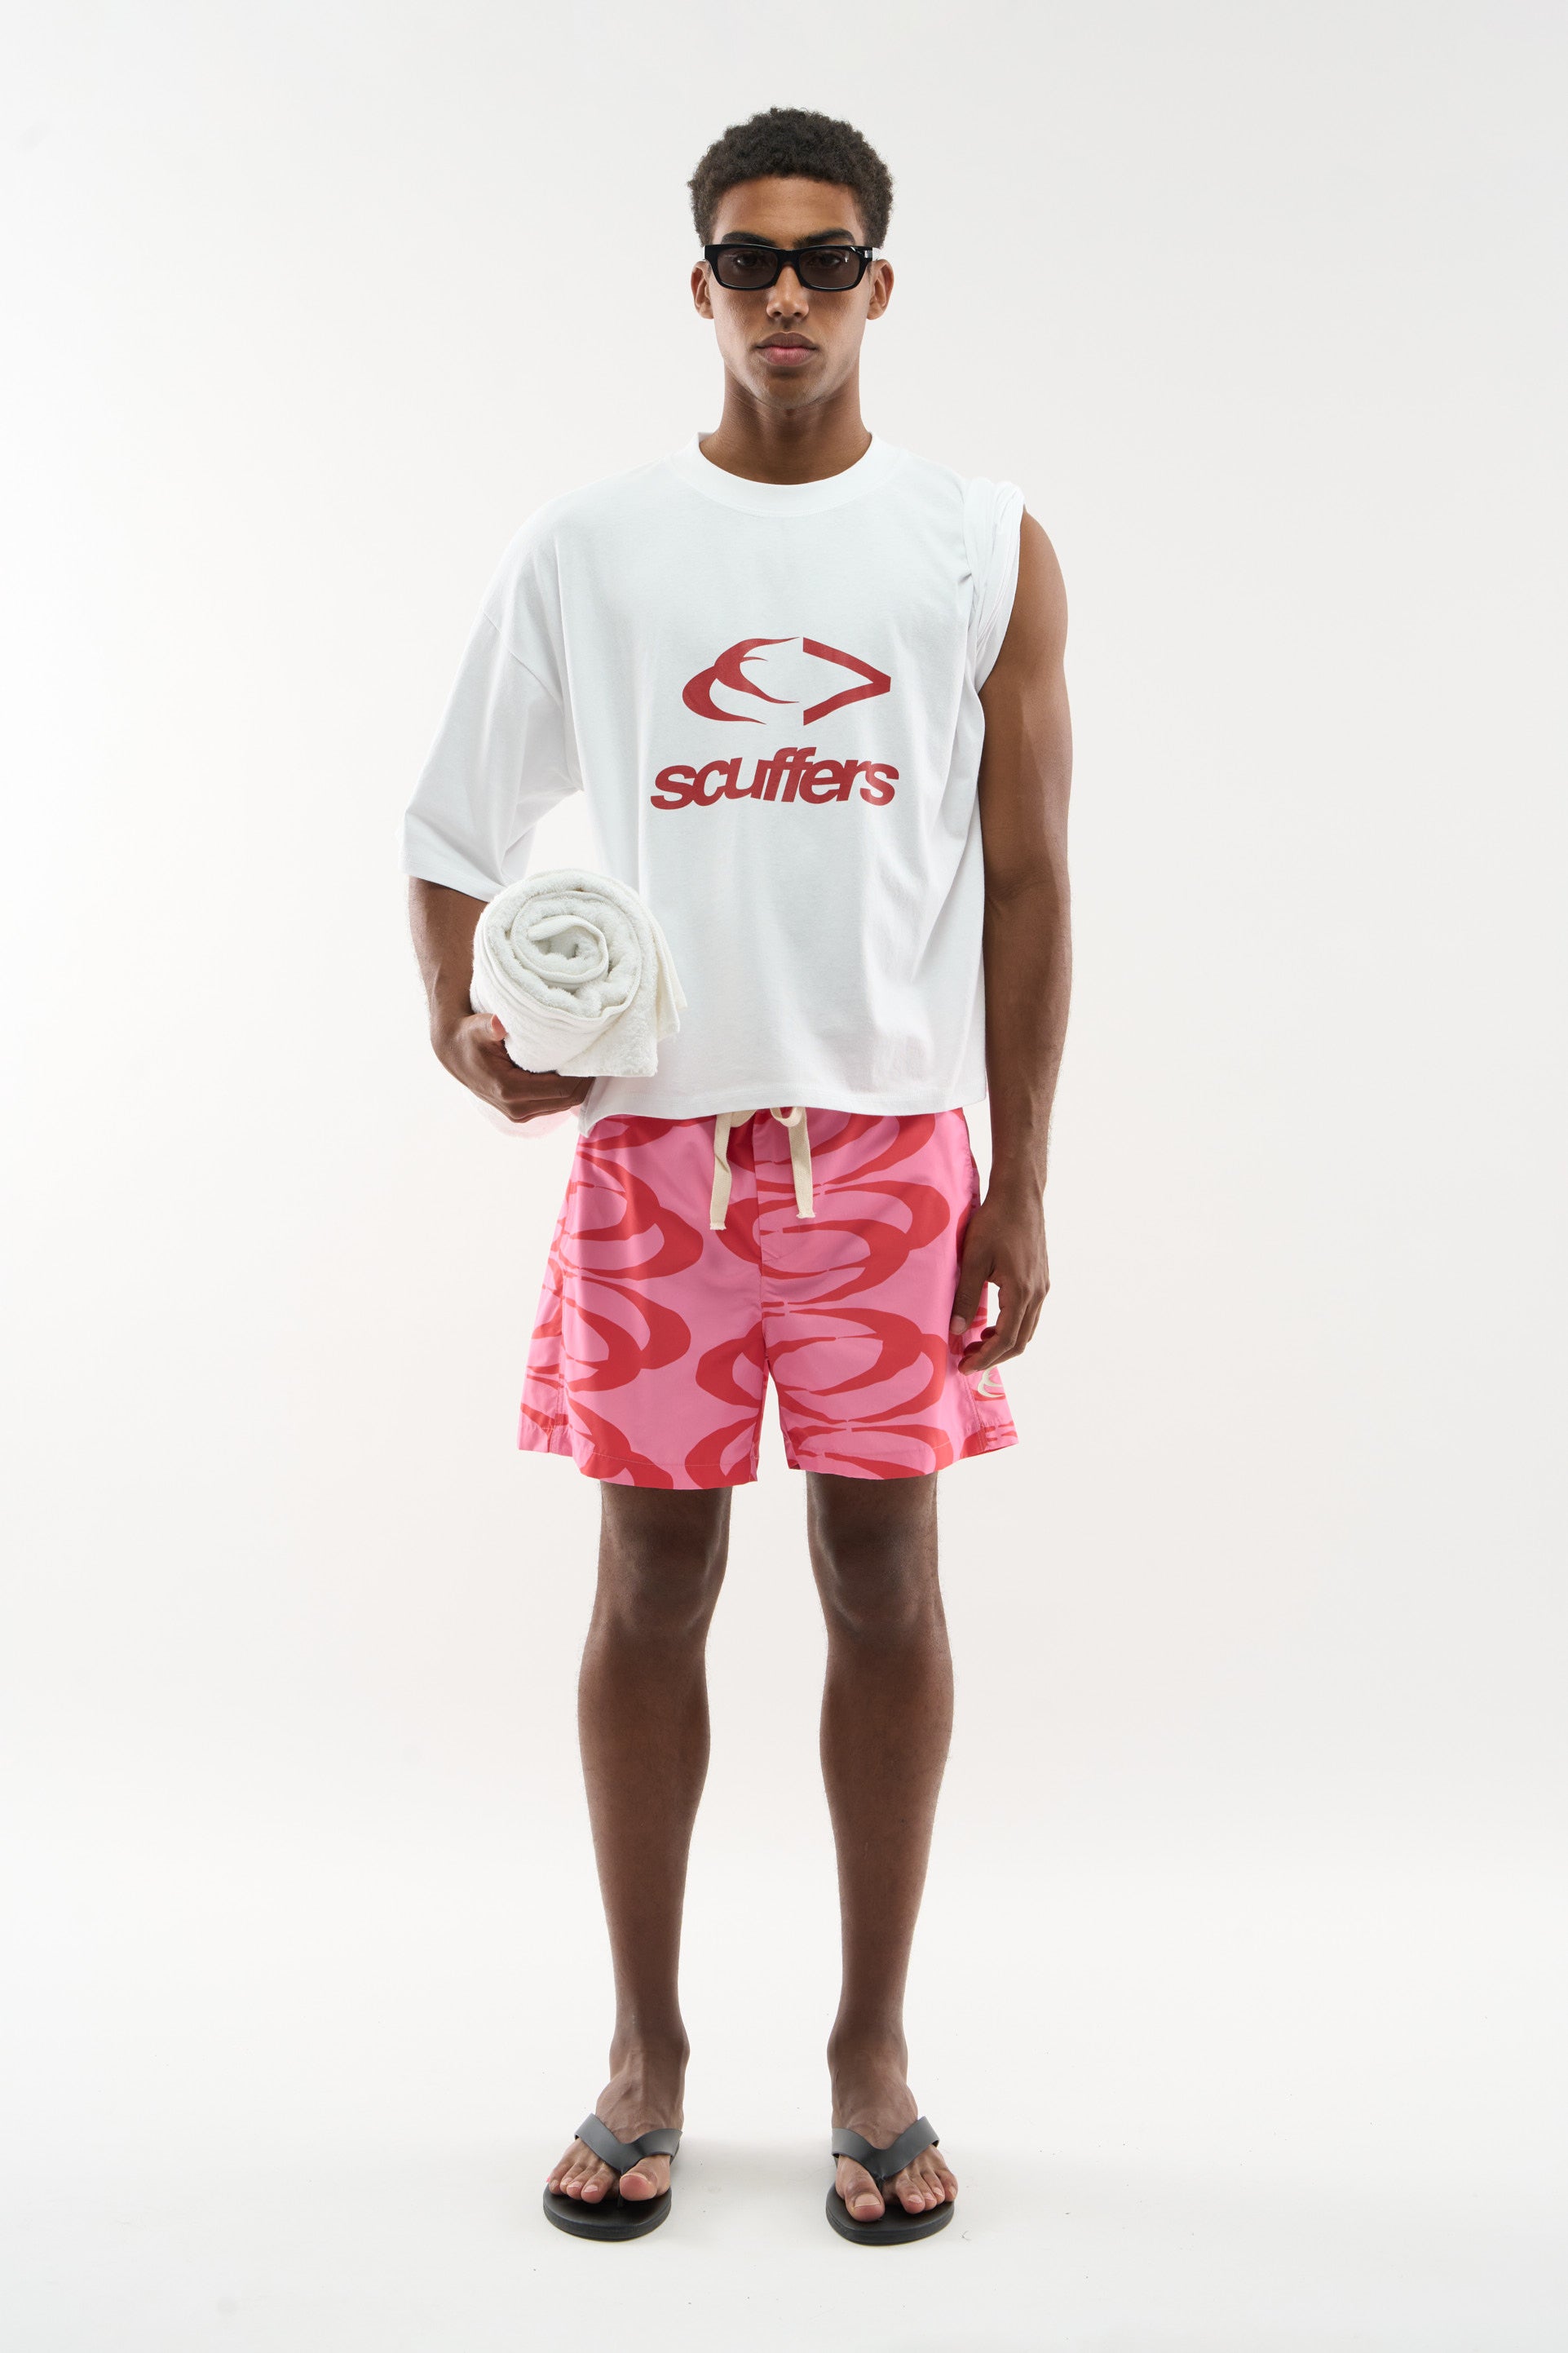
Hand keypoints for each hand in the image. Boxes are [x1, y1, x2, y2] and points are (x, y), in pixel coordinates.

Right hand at [434, 1013, 594, 1121]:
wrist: (456, 1054)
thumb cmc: (470, 1037)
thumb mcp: (478, 1028)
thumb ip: (489, 1026)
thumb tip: (498, 1024)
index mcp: (509, 1090)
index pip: (561, 1089)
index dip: (582, 1076)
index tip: (594, 1057)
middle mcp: (516, 1109)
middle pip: (567, 1100)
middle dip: (585, 1082)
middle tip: (597, 1059)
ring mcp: (519, 1114)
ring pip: (563, 1105)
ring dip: (577, 1088)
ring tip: (586, 1065)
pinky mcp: (521, 1113)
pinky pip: (554, 1105)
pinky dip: (566, 1092)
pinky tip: (572, 1074)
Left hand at [948, 1178, 1048, 1373]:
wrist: (1020, 1195)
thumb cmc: (995, 1222)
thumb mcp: (973, 1259)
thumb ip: (964, 1296)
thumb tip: (954, 1330)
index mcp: (1021, 1292)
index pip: (1005, 1340)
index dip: (985, 1358)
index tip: (963, 1367)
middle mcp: (1037, 1294)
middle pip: (1020, 1341)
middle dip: (994, 1357)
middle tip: (967, 1361)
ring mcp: (1042, 1287)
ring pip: (1027, 1329)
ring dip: (1003, 1344)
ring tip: (976, 1346)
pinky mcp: (1041, 1279)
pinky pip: (1029, 1315)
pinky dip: (1011, 1327)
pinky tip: (991, 1325)